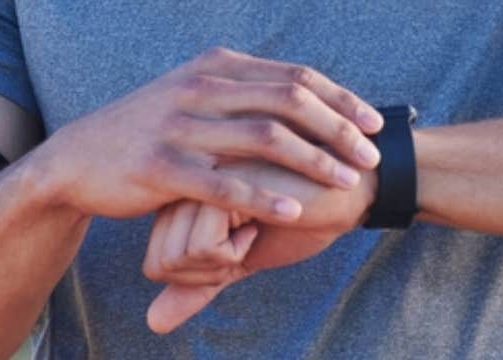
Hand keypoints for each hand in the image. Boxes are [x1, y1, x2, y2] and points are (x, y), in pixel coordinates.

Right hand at [38, 47, 382, 225]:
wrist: (78, 159)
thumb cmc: (150, 129)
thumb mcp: (196, 93)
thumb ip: (244, 87)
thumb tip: (306, 90)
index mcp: (217, 65)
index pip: (295, 76)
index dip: (341, 99)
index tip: (376, 122)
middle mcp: (201, 86)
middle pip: (289, 100)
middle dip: (338, 127)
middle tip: (371, 155)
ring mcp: (180, 125)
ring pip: (264, 138)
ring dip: (313, 160)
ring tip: (346, 182)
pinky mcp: (161, 166)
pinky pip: (224, 184)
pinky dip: (265, 198)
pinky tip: (294, 213)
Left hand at [142, 160, 376, 332]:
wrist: (350, 191)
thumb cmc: (299, 218)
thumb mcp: (240, 260)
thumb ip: (195, 286)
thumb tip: (153, 324)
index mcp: (181, 192)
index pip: (155, 263)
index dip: (200, 275)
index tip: (238, 245)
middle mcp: (181, 179)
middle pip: (160, 263)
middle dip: (211, 271)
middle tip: (249, 238)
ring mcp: (197, 178)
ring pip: (177, 257)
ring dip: (226, 260)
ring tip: (258, 225)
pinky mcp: (219, 181)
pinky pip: (203, 247)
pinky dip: (238, 250)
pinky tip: (268, 218)